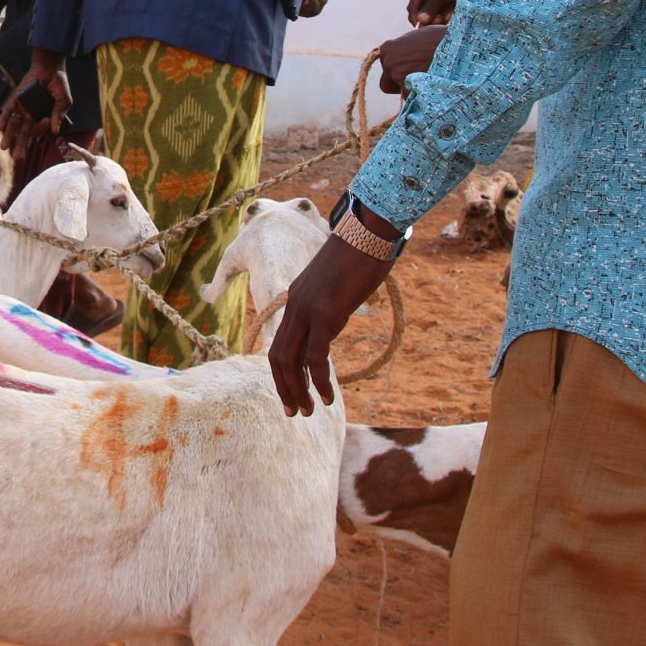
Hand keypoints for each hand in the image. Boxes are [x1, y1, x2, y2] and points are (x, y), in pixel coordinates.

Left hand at [1, 49, 72, 150]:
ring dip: (9, 136)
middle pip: (24, 133)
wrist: (50, 67)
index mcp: (42, 117)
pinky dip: (3, 119)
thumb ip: (59, 115)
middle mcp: (31, 114)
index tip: (47, 121)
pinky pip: (8, 111)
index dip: (41, 129)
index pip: (38, 130)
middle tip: (18, 159)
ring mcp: (23, 107)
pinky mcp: (16, 99)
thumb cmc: (59, 84)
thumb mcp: (63, 101)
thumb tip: (55, 131)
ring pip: (14, 125)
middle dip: (21, 146)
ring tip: (4, 148)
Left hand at [267, 220, 394, 414]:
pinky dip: (320, 382)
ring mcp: (308, 310)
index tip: (291, 393)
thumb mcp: (337, 283)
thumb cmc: (360, 255)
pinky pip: (316, 358)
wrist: (368, 232)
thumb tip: (335, 319)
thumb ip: (330, 304)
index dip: (282, 372)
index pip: (279, 342)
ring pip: (291, 361)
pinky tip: (328, 397)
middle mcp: (295, 305)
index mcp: (295, 298)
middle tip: (295, 412)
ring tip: (310, 411)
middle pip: (277, 357)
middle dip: (284, 388)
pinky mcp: (326, 315)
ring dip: (298, 390)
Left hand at [376, 25, 445, 94]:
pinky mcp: (408, 87)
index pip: (385, 68)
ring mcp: (397, 75)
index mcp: (387, 48)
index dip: (397, 72)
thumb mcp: (417, 38)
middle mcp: (388, 62)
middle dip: (398, 86)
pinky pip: (412, 98)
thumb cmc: (440, 38)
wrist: (455, 44)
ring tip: (429, 81)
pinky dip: (421, 96)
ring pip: (401, 92)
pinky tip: (433, 86)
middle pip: (386, 84)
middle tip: (415, 82)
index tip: (409, 71)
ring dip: (412, 90)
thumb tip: (405, 59)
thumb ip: (405, 50)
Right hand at [407, 0, 475, 24]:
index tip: (426, 26)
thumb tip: (420, 20)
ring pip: (432, 19)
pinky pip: (442, 19)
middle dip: (429, 20)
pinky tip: (453, 14)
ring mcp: (436, 3)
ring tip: (449, 14)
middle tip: (440, 20)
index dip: (416, 19)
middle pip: (421, 16)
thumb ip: (431, 6)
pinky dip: (446, 19)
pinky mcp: (446, 8)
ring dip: (439, 21)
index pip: (412, 9)